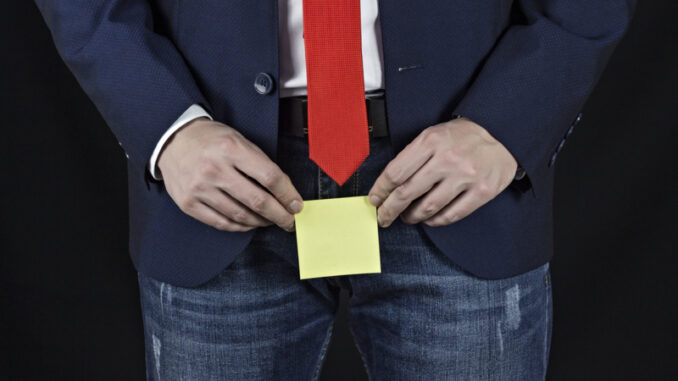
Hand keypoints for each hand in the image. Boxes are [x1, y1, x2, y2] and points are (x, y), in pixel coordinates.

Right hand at [157, 118, 302, 231]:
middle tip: (289, 221)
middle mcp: (214, 169)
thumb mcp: (239, 140)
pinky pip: (221, 222)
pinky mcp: (189, 203)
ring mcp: (200, 188)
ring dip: (261, 222)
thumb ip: (260, 164)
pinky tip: (249, 223)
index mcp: (231, 148)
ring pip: (240, 215)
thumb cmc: (210, 140)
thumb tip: (284, 191)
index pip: (269, 176)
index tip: (296, 204)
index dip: (287, 194)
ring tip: (270, 221)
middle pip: (257, 200)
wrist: (173, 140)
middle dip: (279, 215)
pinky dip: (240, 226)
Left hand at [367, 117, 517, 227]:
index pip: (395, 172)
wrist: (502, 132)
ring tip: (408, 217)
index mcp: (430, 141)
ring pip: (428, 208)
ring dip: (412, 217)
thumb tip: (389, 183)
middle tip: (384, 217)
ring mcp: (465, 176)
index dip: (380, 190)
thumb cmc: (463, 135)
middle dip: (390, 210)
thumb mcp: (434, 134)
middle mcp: (447, 159)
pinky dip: (436, 221)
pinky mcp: (482, 191)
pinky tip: (430, 219)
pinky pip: (452, 214)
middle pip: (407, 193)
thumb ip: (413, 156)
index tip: (375, 199)